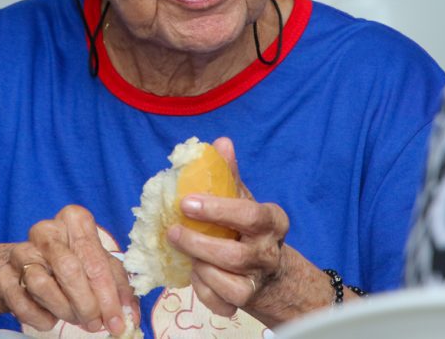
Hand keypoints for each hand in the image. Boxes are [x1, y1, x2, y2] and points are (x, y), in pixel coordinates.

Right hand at [0, 205, 138, 335]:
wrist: (22, 267)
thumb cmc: (69, 264)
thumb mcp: (98, 267)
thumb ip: (118, 288)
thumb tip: (130, 315)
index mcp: (74, 220)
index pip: (95, 259)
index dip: (109, 296)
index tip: (117, 321)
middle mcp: (47, 231)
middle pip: (69, 270)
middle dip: (86, 305)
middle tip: (95, 324)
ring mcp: (21, 251)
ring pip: (43, 286)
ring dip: (64, 310)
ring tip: (74, 317)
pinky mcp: (2, 273)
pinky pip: (22, 303)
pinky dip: (40, 318)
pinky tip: (50, 318)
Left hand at [166, 137, 292, 321]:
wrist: (271, 271)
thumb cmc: (248, 227)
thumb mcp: (242, 198)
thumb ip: (229, 173)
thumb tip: (221, 142)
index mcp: (272, 221)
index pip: (250, 214)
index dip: (217, 209)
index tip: (186, 202)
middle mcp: (269, 252)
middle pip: (234, 255)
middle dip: (197, 244)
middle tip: (172, 231)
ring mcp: (258, 280)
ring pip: (226, 281)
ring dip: (199, 267)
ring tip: (185, 252)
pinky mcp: (245, 302)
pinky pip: (219, 302)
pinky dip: (202, 289)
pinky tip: (195, 273)